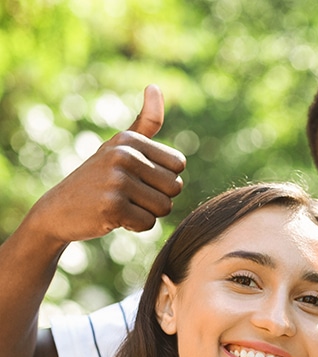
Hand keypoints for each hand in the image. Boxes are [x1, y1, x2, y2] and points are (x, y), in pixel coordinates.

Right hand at [21, 84, 186, 247]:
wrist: (58, 209)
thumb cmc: (98, 178)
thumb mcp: (120, 146)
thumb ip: (145, 123)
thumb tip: (154, 87)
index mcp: (130, 140)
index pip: (178, 165)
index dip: (162, 178)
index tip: (137, 177)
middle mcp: (124, 156)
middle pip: (175, 188)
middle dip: (156, 197)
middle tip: (128, 195)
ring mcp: (117, 180)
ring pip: (164, 207)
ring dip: (146, 213)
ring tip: (121, 204)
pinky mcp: (112, 207)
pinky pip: (148, 224)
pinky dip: (135, 226)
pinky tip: (114, 217)